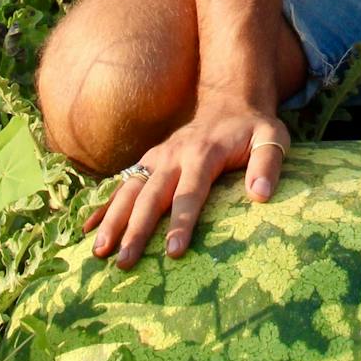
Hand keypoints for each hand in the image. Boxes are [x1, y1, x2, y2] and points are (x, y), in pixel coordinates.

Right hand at [83, 90, 289, 269]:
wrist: (228, 99)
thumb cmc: (252, 127)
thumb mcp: (272, 137)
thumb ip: (267, 164)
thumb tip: (261, 195)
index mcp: (203, 153)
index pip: (190, 192)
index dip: (181, 222)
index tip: (173, 252)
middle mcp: (172, 155)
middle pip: (151, 195)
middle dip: (136, 229)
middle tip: (124, 262)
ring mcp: (156, 158)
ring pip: (129, 190)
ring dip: (112, 220)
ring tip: (99, 251)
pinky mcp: (148, 162)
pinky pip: (122, 185)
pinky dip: (104, 207)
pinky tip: (88, 230)